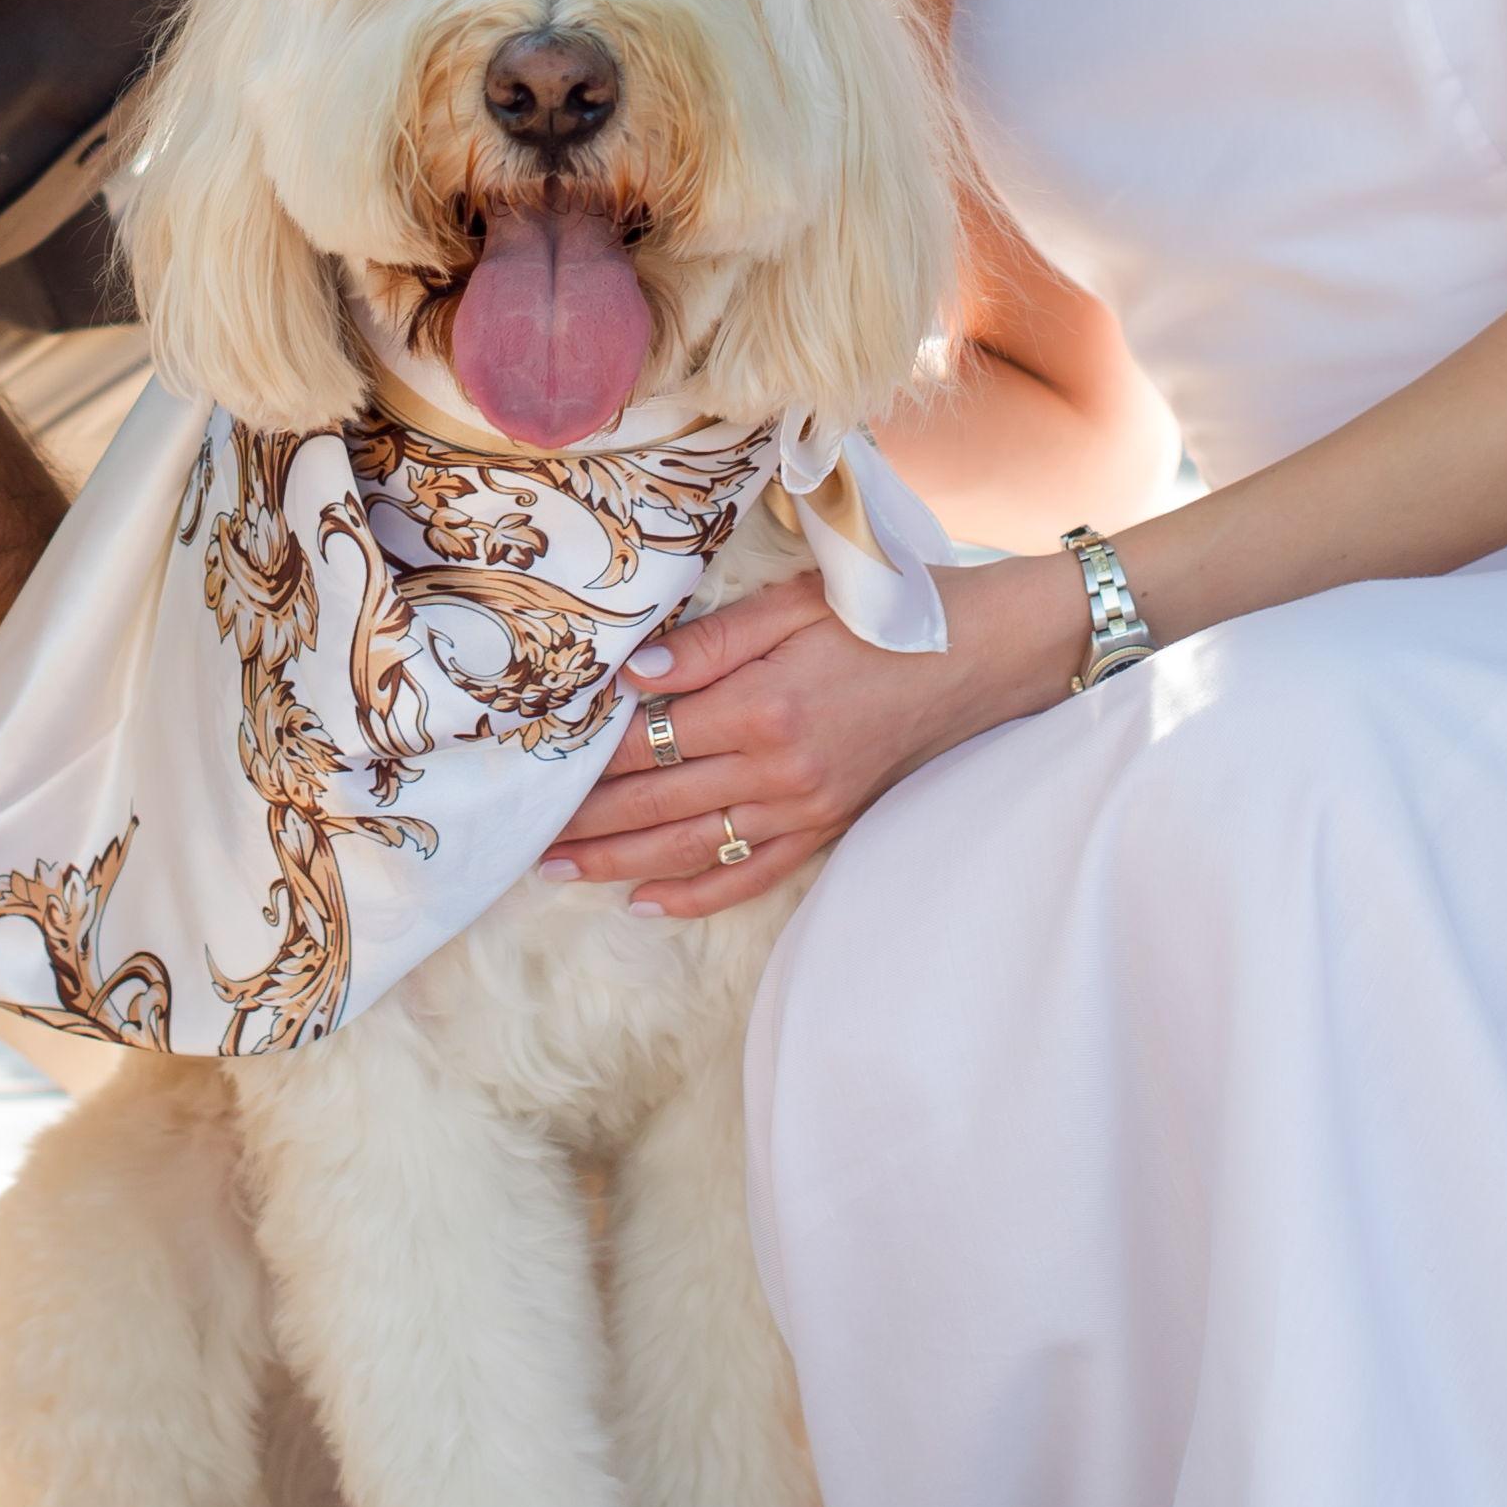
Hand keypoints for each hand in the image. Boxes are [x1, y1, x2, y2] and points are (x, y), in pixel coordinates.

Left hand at [537, 553, 1085, 922]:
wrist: (982, 656)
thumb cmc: (887, 615)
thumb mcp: (796, 604)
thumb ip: (710, 642)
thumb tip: (630, 675)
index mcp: (762, 705)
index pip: (649, 742)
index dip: (589, 760)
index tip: (536, 767)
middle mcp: (777, 769)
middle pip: (658, 803)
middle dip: (586, 823)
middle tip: (524, 836)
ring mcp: (804, 808)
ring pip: (692, 848)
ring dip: (620, 864)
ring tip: (559, 872)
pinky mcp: (827, 827)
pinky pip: (751, 875)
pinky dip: (696, 894)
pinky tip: (646, 902)